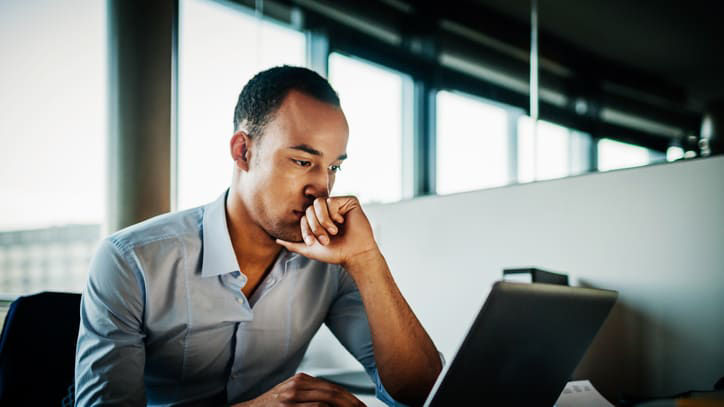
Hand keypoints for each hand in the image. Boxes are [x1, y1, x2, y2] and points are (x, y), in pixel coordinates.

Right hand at [232, 372, 365, 406]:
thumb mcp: (291, 395)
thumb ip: (310, 395)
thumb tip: (332, 402)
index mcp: (301, 380)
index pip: (332, 387)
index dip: (349, 396)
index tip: (359, 405)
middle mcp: (298, 384)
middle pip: (333, 391)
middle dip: (352, 402)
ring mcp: (293, 396)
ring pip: (328, 398)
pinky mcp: (290, 406)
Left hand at [276, 196, 378, 267]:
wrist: (354, 255)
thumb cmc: (336, 253)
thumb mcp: (311, 249)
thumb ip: (293, 244)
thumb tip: (277, 239)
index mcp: (319, 219)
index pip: (304, 216)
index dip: (305, 229)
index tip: (312, 243)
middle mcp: (328, 210)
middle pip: (309, 209)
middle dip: (314, 227)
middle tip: (325, 239)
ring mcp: (338, 204)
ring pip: (318, 203)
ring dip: (322, 221)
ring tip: (333, 232)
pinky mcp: (348, 201)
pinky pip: (331, 201)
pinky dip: (333, 214)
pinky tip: (341, 223)